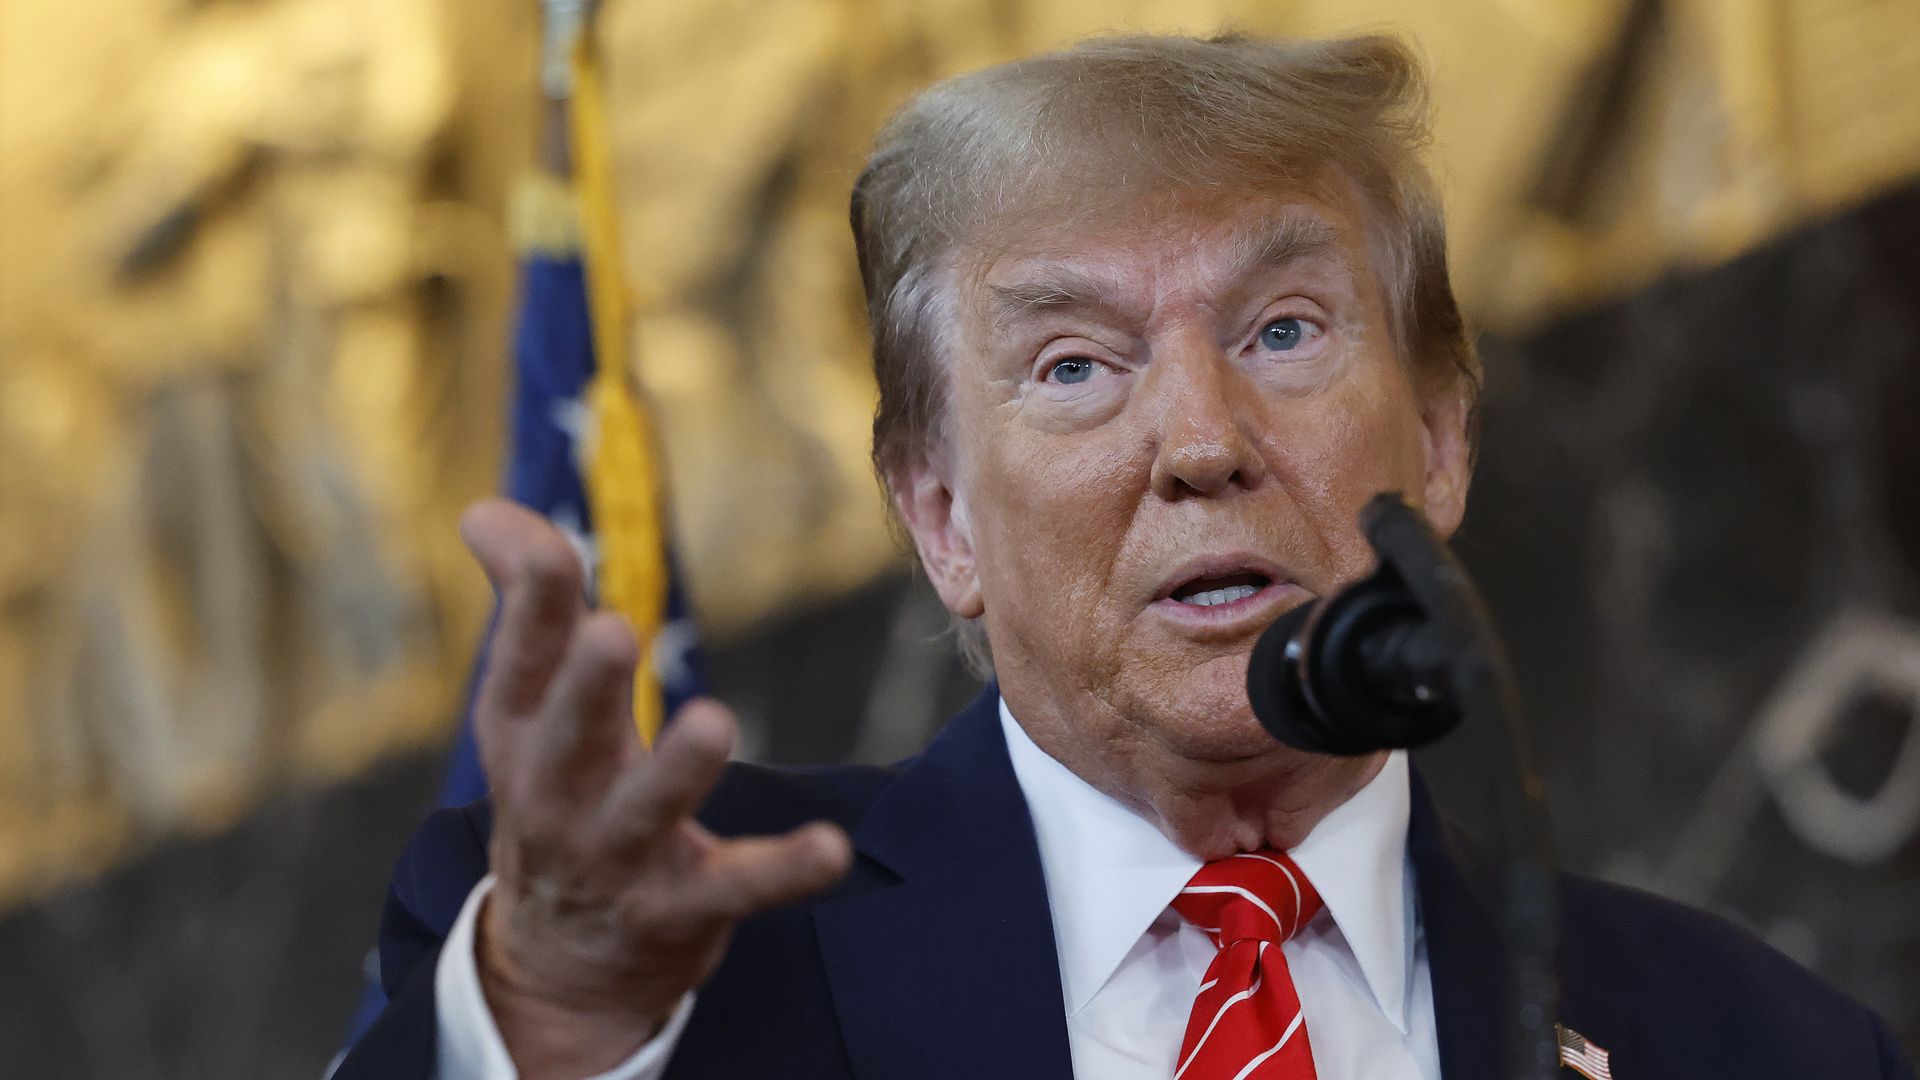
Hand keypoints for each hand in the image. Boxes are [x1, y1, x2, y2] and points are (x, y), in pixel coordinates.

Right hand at [457, 499, 851, 1077]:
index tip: (556, 553)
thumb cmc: (558, 792)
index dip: (533, 608)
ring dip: (677, 771)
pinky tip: (832, 848)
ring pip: (646, 812)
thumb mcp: (530, 708)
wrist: (558, 961)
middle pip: (567, 740)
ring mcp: (619, 858)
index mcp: (519, 738)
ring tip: (715, 723)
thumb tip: (483, 509)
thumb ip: (527, 605)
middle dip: (586, 688)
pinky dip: (784, 870)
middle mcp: (558, 798)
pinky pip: (738, 888)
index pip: (521, 665)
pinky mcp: (682, 908)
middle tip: (613, 629)